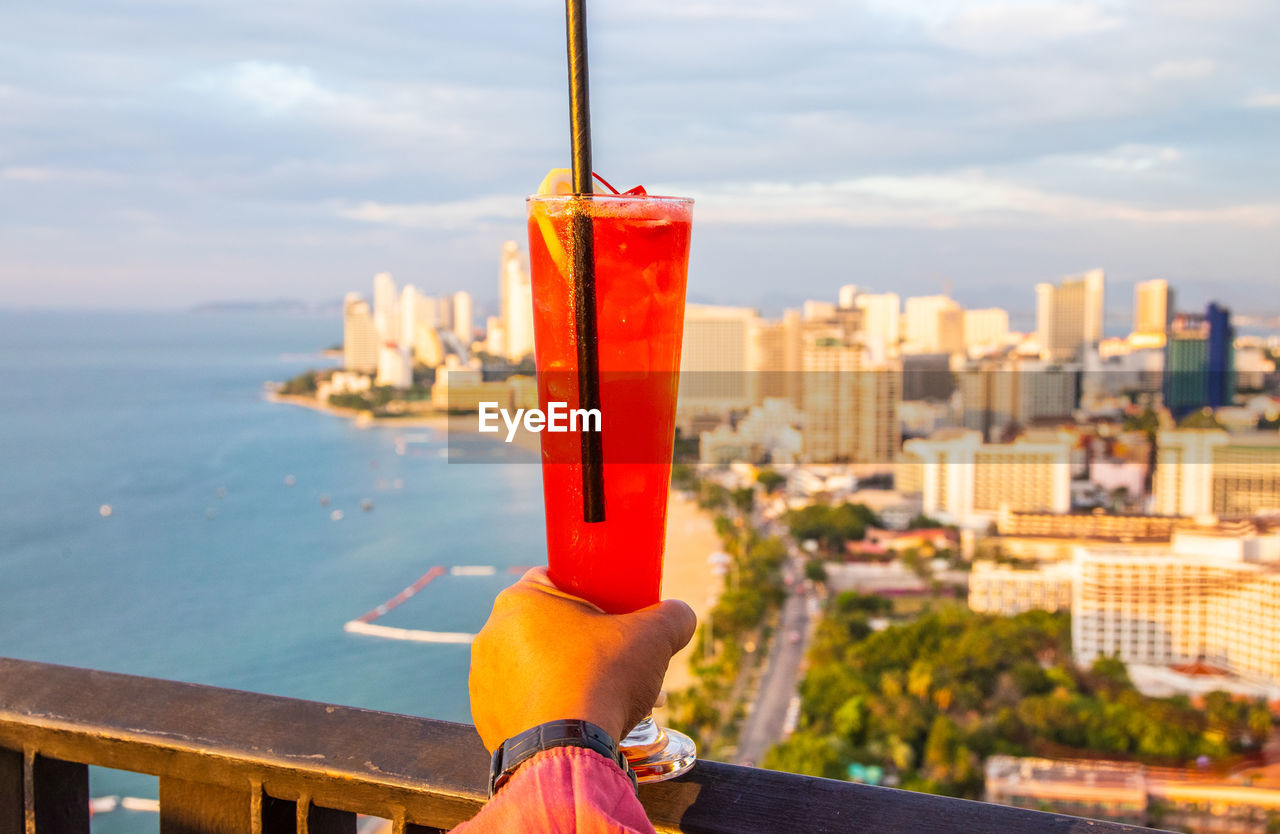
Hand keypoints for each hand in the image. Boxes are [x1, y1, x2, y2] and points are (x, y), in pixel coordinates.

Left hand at [468, 567, 696, 750]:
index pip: (555, 578)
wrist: (566, 749)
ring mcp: (483, 678)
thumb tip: (681, 616)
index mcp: (520, 598)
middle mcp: (491, 632)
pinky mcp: (485, 716)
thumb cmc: (602, 679)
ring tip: (597, 695)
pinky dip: (544, 707)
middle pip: (545, 625)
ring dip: (561, 674)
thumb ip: (672, 615)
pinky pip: (520, 702)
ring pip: (531, 665)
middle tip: (614, 658)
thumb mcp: (653, 637)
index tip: (613, 612)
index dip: (590, 591)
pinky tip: (573, 719)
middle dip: (580, 639)